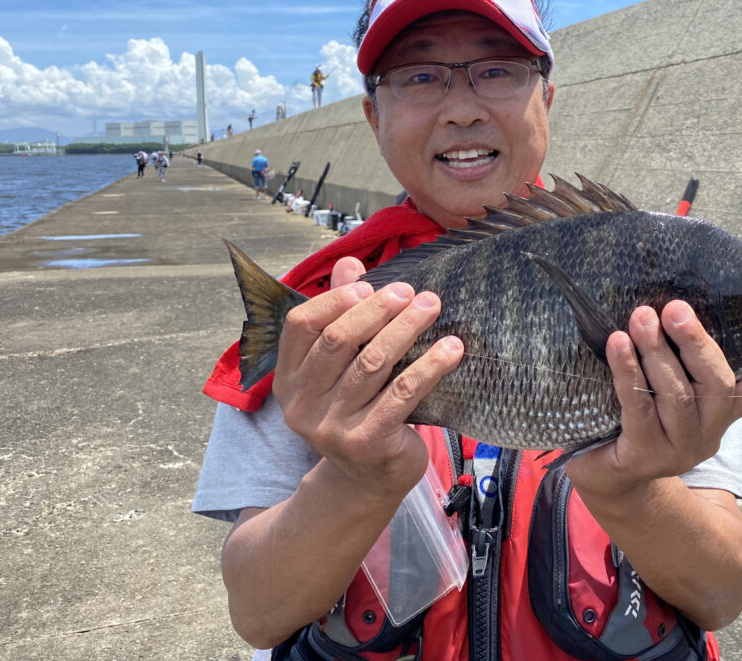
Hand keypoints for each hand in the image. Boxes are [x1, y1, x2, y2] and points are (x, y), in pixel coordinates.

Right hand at [271, 256, 463, 493]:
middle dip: (378, 310)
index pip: (300, 325)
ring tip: (432, 306)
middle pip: (338, 341)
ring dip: (407, 329)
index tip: (369, 286)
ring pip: (373, 363)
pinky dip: (430, 366)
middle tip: (411, 292)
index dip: (334, 300)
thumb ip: (341, 313)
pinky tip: (452, 348)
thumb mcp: (341, 366)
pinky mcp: (368, 442)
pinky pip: (403, 393)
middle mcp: (302, 404)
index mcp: (289, 378)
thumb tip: (350, 263)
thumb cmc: (358, 408)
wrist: (368, 479)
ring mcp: (332, 427)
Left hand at [566, 300, 741, 496]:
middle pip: (715, 383)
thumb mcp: (663, 387)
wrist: (608, 475)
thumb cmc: (636, 416)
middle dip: (695, 342)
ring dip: (656, 351)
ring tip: (640, 317)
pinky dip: (627, 371)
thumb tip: (672, 305)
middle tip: (673, 307)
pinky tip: (618, 344)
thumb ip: (679, 358)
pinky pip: (637, 407)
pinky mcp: (643, 456)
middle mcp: (707, 431)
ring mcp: (678, 448)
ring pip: (675, 393)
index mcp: (719, 412)